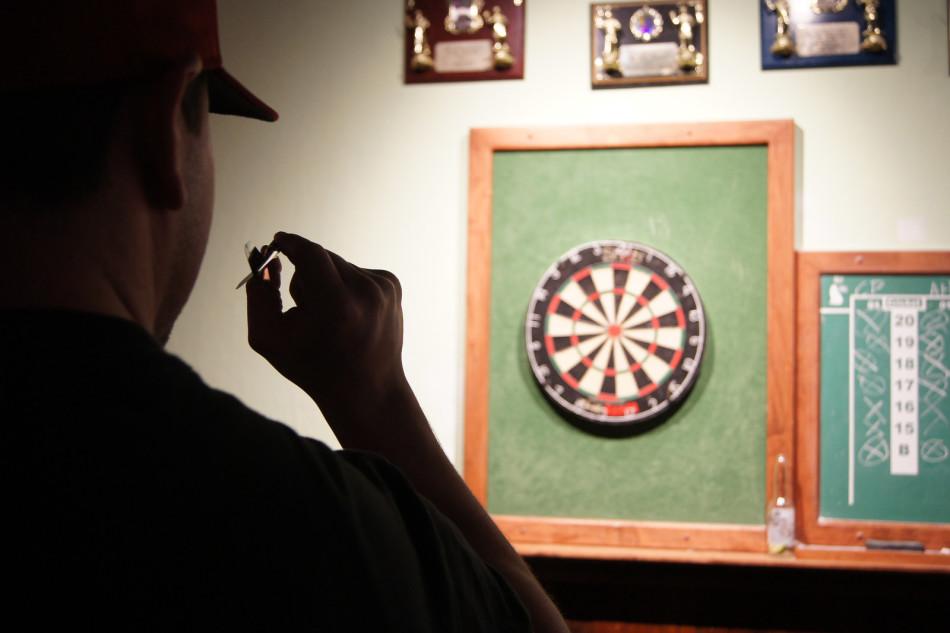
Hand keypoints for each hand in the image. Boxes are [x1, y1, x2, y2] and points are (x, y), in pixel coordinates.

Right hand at [245, 232, 405, 412]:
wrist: (368, 390)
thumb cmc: (312, 367)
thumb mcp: (269, 339)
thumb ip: (258, 295)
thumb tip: (265, 259)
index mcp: (337, 305)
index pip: (310, 253)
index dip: (290, 243)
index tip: (277, 241)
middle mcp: (365, 292)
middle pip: (321, 258)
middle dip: (306, 274)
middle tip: (303, 308)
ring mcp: (384, 287)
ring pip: (339, 264)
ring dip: (326, 282)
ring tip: (332, 320)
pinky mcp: (392, 285)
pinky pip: (357, 271)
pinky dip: (346, 287)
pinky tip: (349, 316)